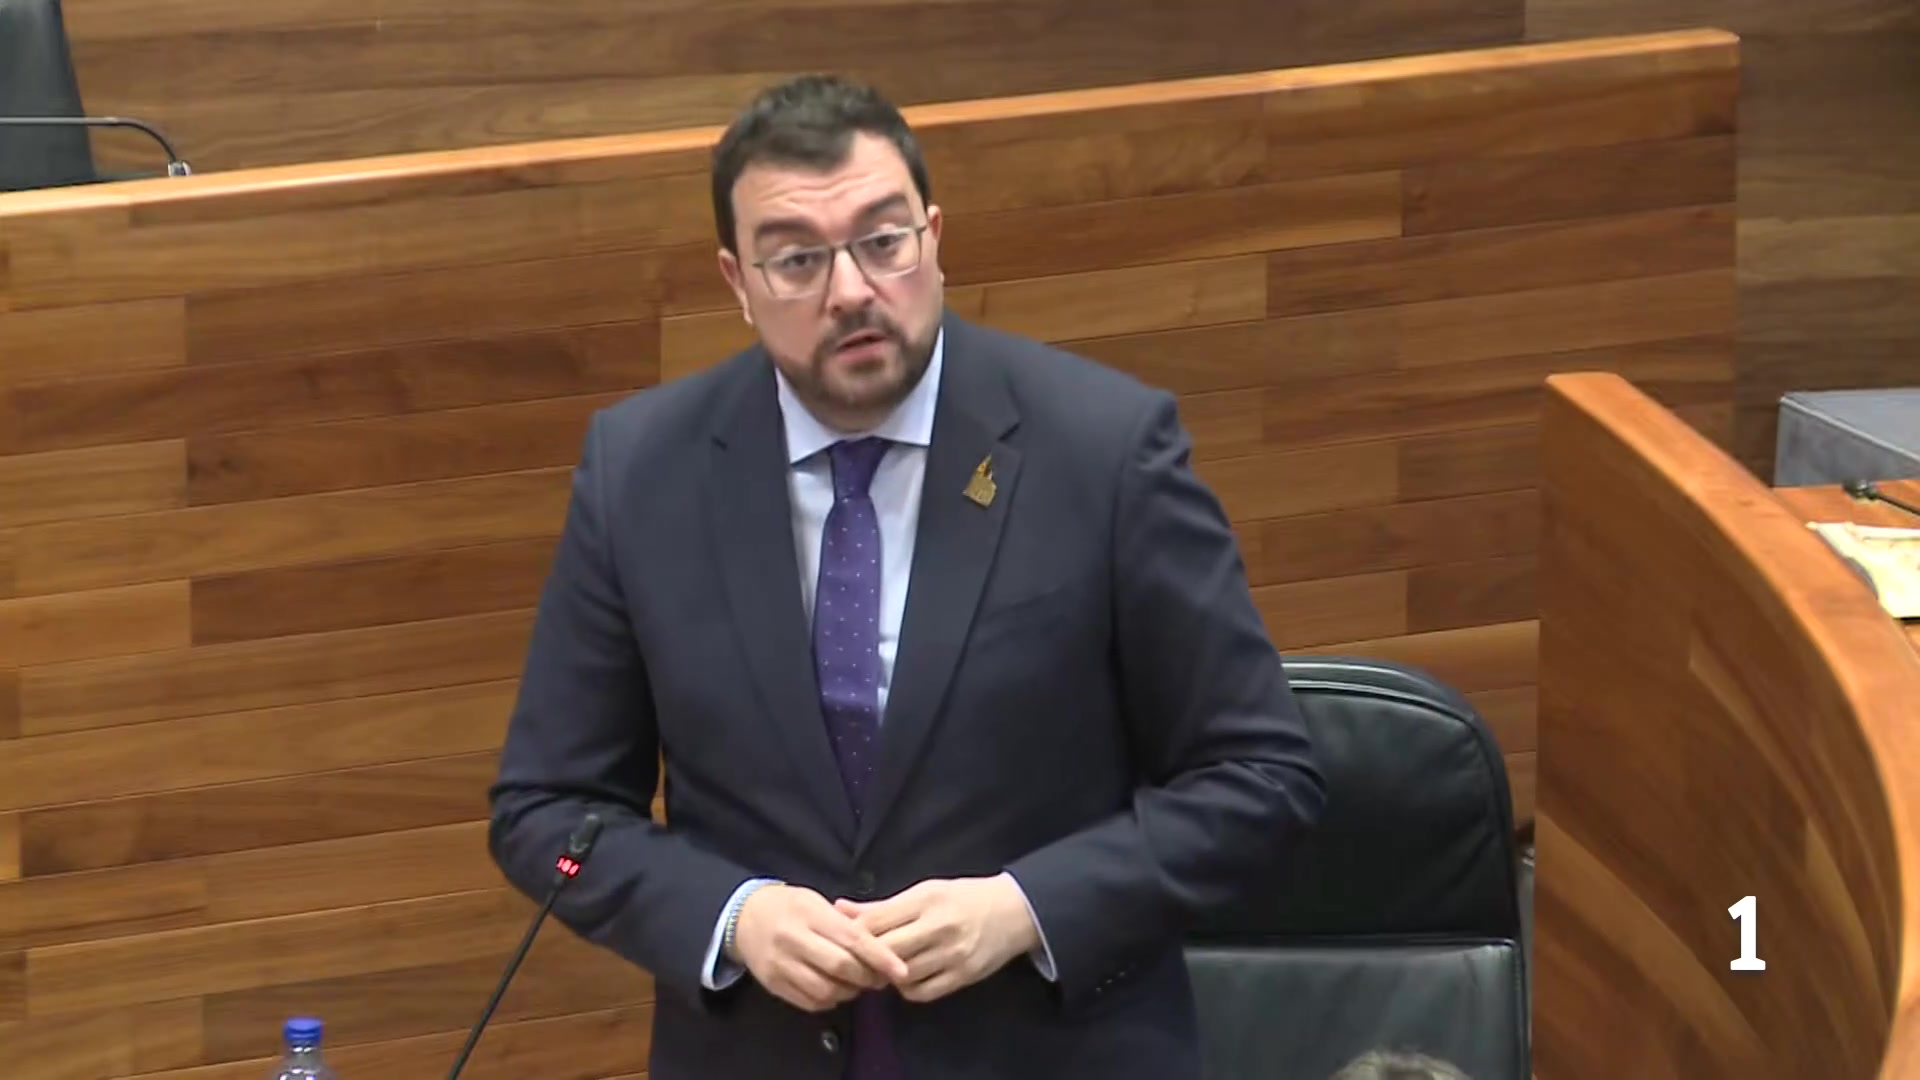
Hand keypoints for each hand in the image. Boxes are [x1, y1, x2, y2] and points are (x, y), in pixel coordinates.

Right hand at [730, 883, 909, 1012]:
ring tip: (857, 984)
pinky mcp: (772, 983)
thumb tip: (881, 948)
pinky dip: (829, 1000)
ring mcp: (781, 964)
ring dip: (849, 992)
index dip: (880, 957)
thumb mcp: (816, 902)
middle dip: (867, 977)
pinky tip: (836, 990)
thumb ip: (846, 923)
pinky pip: (809, 1002)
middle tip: (880, 978)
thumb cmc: (790, 906)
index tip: (900, 970)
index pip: (852, 939)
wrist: (743, 917)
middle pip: (840, 967)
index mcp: (810, 914)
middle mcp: (794, 939)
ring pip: (825, 989)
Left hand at [835, 874, 1040, 1002]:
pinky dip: (907, 989)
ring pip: (902, 975)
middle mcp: (939, 926)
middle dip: (866, 958)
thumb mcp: (925, 891)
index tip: (844, 939)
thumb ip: (882, 906)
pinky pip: (922, 992)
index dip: (853, 933)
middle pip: (885, 950)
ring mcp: (952, 954)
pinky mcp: (963, 976)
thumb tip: (839, 908)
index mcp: (926, 899)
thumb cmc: (964, 897)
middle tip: (857, 960)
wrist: (1014, 911)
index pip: (876, 921)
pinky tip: (906, 978)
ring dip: (886, 975)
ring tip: (883, 968)